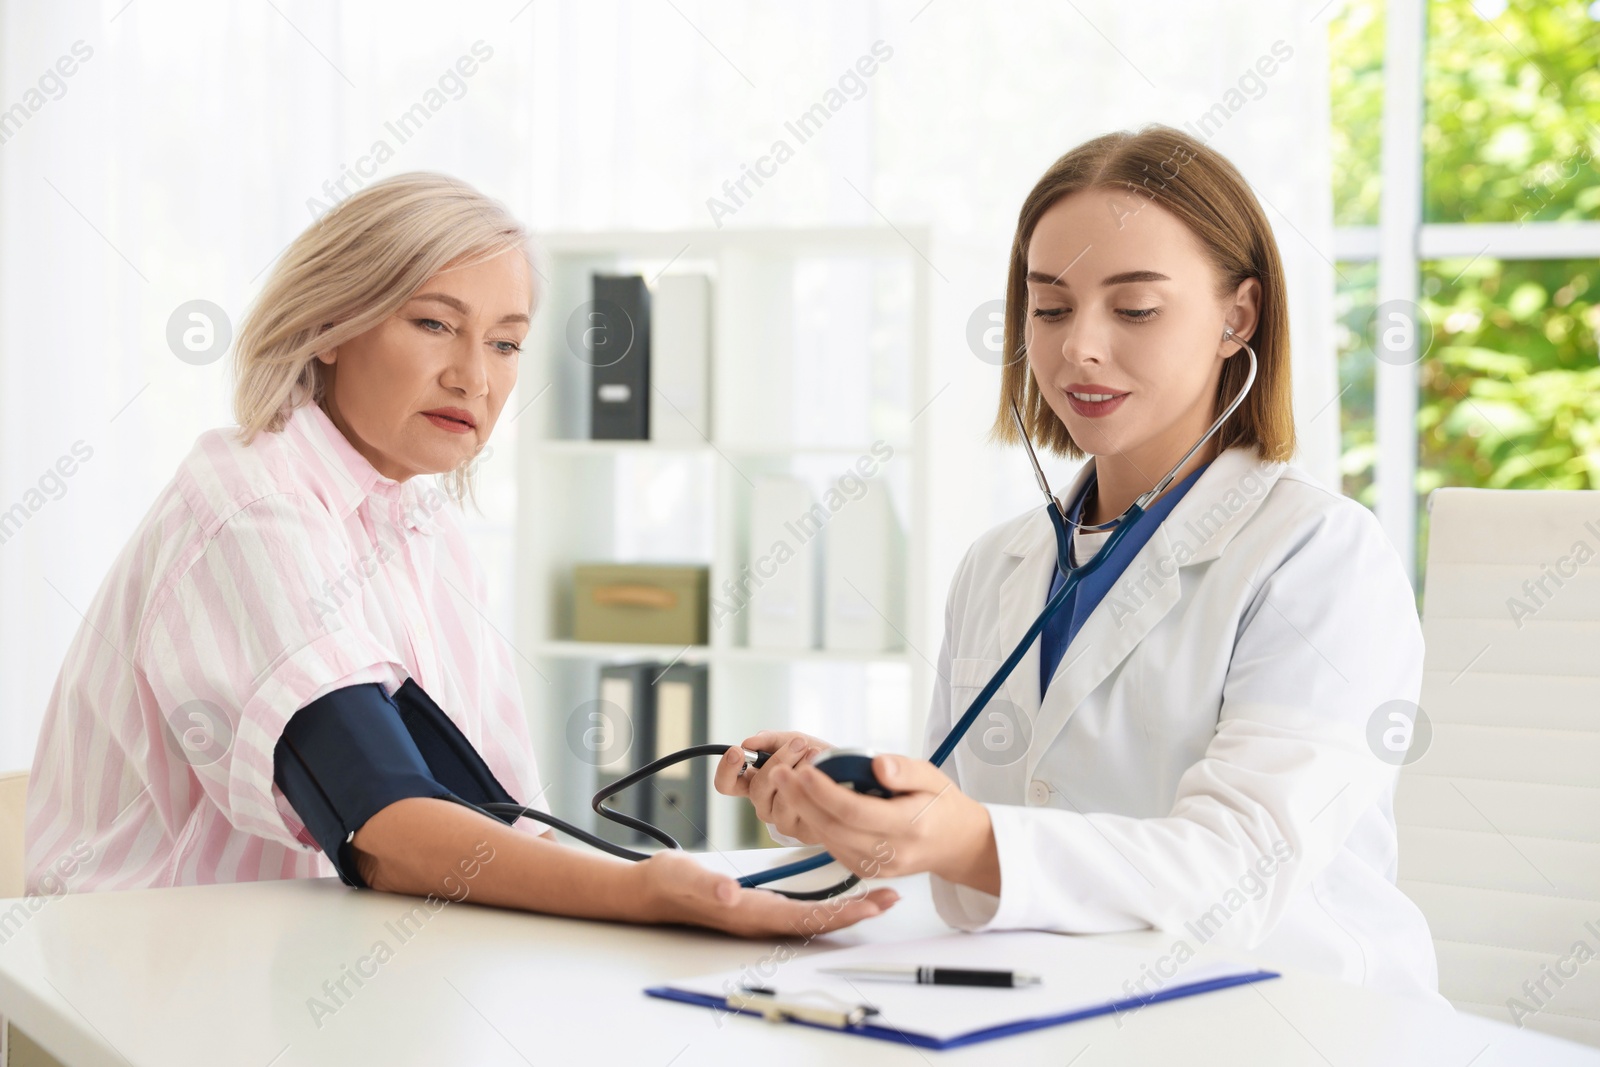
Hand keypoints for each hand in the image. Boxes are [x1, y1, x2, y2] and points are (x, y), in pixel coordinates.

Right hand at [630, 849, 898, 936]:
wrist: (650, 890)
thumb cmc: (667, 883)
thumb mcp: (683, 876)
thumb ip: (706, 885)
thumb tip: (732, 893)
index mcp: (750, 913)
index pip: (805, 917)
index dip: (840, 913)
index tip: (872, 905)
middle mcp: (761, 918)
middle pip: (818, 920)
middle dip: (856, 912)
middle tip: (892, 898)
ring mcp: (761, 913)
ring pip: (814, 915)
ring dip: (847, 907)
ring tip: (879, 896)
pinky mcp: (759, 904)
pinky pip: (802, 906)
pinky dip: (829, 901)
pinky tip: (843, 891)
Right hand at [713, 731, 831, 843]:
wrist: (847, 772)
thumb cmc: (813, 757)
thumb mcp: (790, 740)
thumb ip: (768, 740)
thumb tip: (748, 742)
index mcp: (753, 783)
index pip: (726, 784)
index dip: (726, 770)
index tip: (737, 752)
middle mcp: (764, 804)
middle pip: (757, 789)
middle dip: (779, 760)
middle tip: (798, 743)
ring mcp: (782, 820)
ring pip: (779, 802)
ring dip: (799, 772)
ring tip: (815, 754)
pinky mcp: (804, 832)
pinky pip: (802, 812)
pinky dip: (812, 789)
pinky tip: (822, 774)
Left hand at [766, 754, 999, 892]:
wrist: (956, 844)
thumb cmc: (941, 804)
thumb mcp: (932, 776)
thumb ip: (905, 770)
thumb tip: (877, 764)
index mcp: (910, 826)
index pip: (855, 811)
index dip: (824, 792)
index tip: (803, 770)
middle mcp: (892, 853)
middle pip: (834, 827)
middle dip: (802, 799)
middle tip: (780, 771)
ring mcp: (878, 867)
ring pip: (829, 839)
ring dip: (803, 811)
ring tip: (786, 781)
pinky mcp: (867, 871)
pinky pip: (834, 847)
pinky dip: (817, 824)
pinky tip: (806, 802)